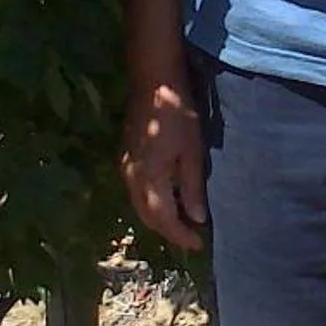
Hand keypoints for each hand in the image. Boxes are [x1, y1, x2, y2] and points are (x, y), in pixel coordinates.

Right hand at [121, 78, 208, 250]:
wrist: (153, 82)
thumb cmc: (179, 114)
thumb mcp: (192, 152)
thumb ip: (192, 188)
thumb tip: (197, 219)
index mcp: (149, 179)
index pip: (164, 220)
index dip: (181, 235)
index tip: (199, 243)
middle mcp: (131, 178)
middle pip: (147, 216)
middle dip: (169, 230)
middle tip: (192, 237)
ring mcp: (125, 167)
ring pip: (139, 205)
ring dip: (159, 218)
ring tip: (182, 221)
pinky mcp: (125, 157)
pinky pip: (136, 191)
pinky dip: (151, 202)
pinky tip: (167, 198)